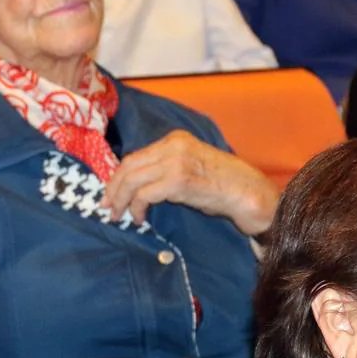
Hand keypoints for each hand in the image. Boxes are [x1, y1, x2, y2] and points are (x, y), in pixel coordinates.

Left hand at [101, 130, 277, 235]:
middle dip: (113, 188)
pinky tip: (140, 218)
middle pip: (128, 166)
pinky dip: (136, 208)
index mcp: (175, 139)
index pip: (135, 156)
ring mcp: (175, 161)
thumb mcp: (190, 166)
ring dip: (121, 200)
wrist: (249, 193)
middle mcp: (173, 146)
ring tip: (119, 215)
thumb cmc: (221, 185)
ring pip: (132, 180)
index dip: (118, 176)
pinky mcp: (178, 180)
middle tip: (107, 206)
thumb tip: (133, 186)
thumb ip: (164, 168)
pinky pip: (144, 195)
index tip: (110, 193)